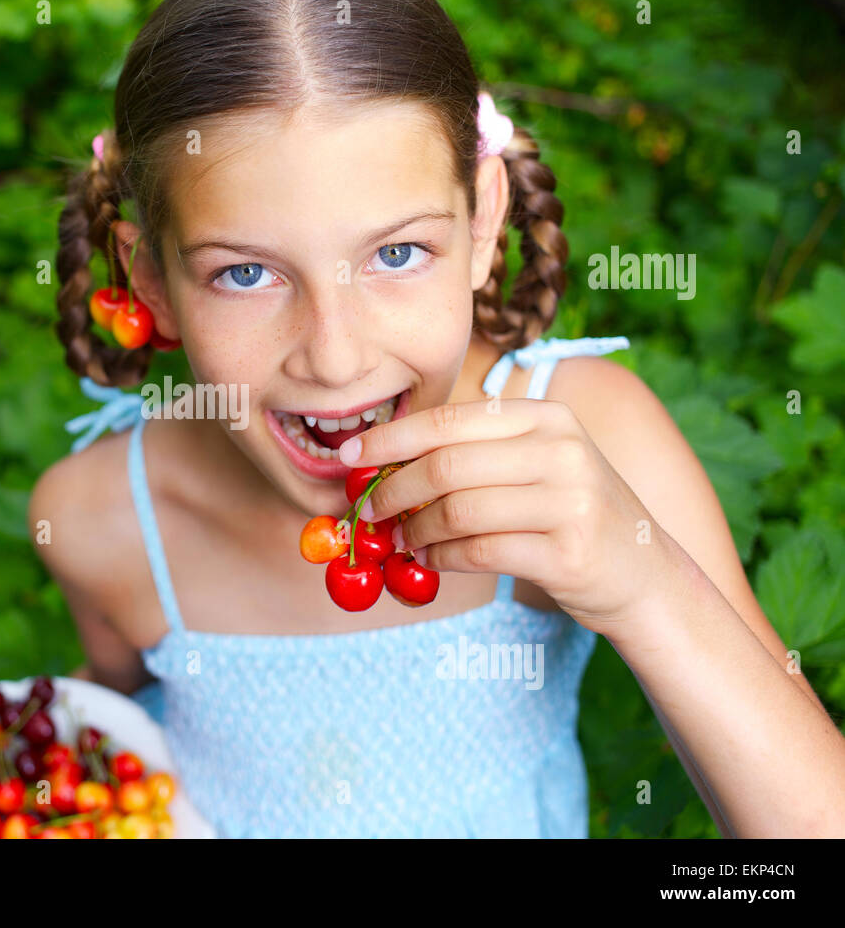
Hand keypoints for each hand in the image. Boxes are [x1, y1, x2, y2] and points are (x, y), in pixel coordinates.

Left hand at [338, 398, 672, 635]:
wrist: (646, 576)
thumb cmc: (573, 516)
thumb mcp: (539, 465)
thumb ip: (476, 456)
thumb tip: (384, 465)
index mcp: (546, 417)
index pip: (449, 420)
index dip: (390, 439)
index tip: (348, 458)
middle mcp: (561, 450)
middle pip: (446, 465)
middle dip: (392, 490)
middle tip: (367, 511)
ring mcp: (569, 501)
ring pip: (457, 511)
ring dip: (414, 531)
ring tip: (400, 540)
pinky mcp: (567, 553)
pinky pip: (477, 552)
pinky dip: (441, 558)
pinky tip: (430, 560)